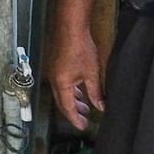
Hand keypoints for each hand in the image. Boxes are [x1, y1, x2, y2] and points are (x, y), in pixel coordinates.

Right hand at [46, 10, 103, 131]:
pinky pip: (61, 84)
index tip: (82, 126)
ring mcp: (53, 72)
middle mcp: (54, 80)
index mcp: (61, 84)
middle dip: (73, 112)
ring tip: (84, 106)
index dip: (75, 119)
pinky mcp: (55, 65)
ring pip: (61, 93)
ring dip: (72, 101)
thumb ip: (95, 92)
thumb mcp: (92, 73)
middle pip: (62, 102)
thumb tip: (100, 106)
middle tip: (84, 118)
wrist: (70, 27)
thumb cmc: (81, 48)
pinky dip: (69, 91)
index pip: (67, 108)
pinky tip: (79, 90)